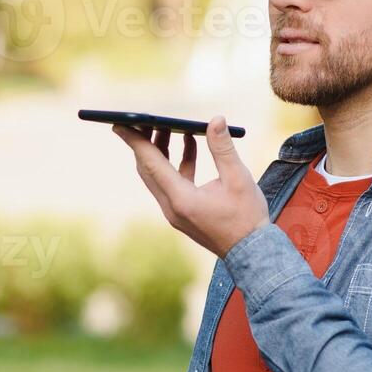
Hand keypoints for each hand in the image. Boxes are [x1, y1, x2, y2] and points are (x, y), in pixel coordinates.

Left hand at [110, 116, 269, 257]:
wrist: (253, 252)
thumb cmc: (247, 218)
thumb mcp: (238, 179)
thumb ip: (223, 149)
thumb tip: (215, 120)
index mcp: (181, 199)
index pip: (151, 164)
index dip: (134, 141)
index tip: (119, 124)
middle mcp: (172, 208)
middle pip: (148, 170)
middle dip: (145, 142)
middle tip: (146, 118)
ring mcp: (175, 213)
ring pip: (158, 177)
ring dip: (161, 152)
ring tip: (170, 126)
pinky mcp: (183, 214)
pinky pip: (172, 183)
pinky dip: (176, 163)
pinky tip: (189, 144)